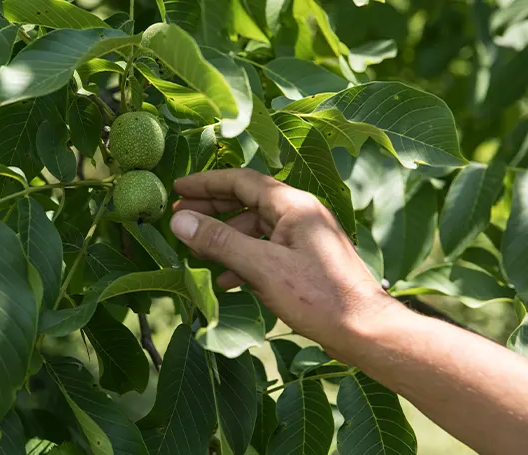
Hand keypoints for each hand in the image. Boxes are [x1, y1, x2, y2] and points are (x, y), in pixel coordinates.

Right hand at [170, 168, 398, 361]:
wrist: (364, 331)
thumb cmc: (317, 296)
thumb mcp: (262, 267)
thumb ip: (219, 241)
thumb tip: (179, 220)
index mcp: (293, 205)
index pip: (241, 180)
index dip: (206, 183)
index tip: (177, 187)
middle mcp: (300, 214)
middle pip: (247, 201)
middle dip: (212, 209)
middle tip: (179, 216)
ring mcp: (304, 238)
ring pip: (255, 228)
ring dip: (225, 238)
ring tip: (196, 252)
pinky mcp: (305, 260)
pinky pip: (266, 250)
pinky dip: (243, 259)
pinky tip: (226, 280)